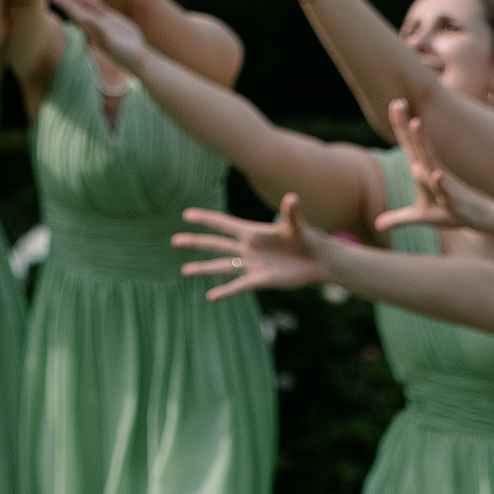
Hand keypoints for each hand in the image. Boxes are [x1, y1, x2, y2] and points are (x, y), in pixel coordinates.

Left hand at [44, 0, 149, 70]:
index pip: (71, 10)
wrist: (136, 58)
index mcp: (89, 28)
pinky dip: (84, 0)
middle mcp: (90, 24)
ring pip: (81, 5)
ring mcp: (99, 21)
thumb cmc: (124, 54)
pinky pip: (94, 7)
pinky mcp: (109, 19)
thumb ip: (99, 32)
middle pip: (71, 5)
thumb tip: (85, 19)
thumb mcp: (112, 43)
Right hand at [173, 195, 329, 299]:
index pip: (225, 224)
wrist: (318, 261)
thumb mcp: (298, 226)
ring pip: (223, 266)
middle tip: (175, 240)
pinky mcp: (260, 280)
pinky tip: (211, 296)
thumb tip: (292, 197)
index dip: (206, 219)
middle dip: (196, 242)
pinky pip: (239, 285)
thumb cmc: (308, 239)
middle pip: (217, 244)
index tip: (187, 214)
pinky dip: (226, 291)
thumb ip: (292, 213)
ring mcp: (252, 264)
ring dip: (204, 267)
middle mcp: (248, 248)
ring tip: (185, 270)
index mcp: (253, 232)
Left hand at [376, 99, 483, 231]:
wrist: (479, 220)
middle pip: (416, 147)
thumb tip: (378, 224)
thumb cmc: (450, 213)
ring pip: (431, 162)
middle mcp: (433, 172)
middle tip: (398, 102)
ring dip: (423, 144)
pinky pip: (447, 190)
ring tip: (416, 124)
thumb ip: (398, 219)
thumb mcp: (419, 218)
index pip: (408, 147)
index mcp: (424, 172)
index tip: (394, 103)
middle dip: (406, 126)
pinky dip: (442, 183)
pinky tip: (437, 174)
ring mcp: (444, 184)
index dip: (400, 127)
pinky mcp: (455, 199)